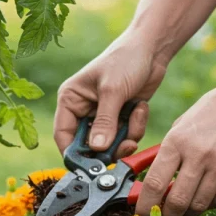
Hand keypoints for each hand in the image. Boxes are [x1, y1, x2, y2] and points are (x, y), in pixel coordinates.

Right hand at [54, 30, 166, 156]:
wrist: (152, 49)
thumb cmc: (125, 60)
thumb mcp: (113, 91)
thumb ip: (104, 122)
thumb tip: (97, 150)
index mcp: (70, 100)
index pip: (63, 135)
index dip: (73, 153)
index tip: (88, 167)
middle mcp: (83, 110)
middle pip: (88, 144)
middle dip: (107, 147)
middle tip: (124, 147)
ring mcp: (102, 115)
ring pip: (109, 143)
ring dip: (125, 136)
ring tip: (136, 115)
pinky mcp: (120, 117)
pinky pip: (125, 136)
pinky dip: (135, 127)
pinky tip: (140, 107)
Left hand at [135, 76, 215, 215]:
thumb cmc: (211, 112)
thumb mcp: (181, 127)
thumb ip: (168, 154)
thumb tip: (154, 186)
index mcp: (177, 141)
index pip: (154, 183)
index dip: (145, 206)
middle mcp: (199, 155)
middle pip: (176, 201)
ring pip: (199, 204)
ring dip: (188, 213)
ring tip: (183, 210)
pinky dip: (208, 204)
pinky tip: (204, 198)